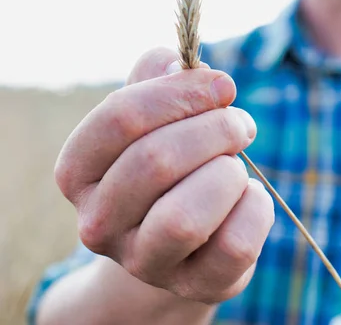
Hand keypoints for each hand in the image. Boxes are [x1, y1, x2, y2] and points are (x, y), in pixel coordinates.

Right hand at [55, 48, 273, 304]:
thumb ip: (156, 76)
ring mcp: (141, 262)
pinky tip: (247, 196)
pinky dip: (255, 206)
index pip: (121, 117)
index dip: (180, 92)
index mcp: (77, 170)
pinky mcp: (191, 286)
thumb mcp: (152, 113)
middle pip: (156, 160)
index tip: (223, 84)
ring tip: (235, 163)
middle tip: (240, 123)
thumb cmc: (164, 159)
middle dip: (215, 129)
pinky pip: (234, 244)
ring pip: (185, 216)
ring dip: (228, 172)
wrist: (179, 233)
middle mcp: (96, 222)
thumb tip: (178, 62)